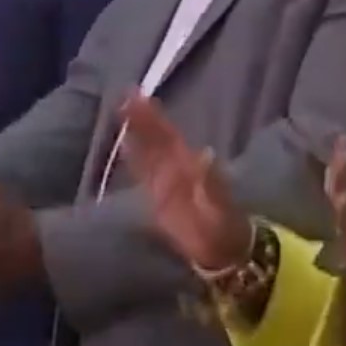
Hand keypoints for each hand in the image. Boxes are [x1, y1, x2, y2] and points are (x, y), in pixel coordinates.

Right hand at [119, 92, 250, 269]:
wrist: (223, 250)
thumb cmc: (223, 228)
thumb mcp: (219, 207)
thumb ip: (210, 182)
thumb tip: (205, 152)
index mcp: (189, 165)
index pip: (167, 135)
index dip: (154, 117)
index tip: (139, 97)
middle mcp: (177, 167)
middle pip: (156, 138)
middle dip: (141, 117)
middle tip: (125, 95)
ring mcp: (167, 181)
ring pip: (147, 150)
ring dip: (135, 131)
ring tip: (121, 110)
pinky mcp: (159, 196)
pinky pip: (142, 171)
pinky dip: (132, 157)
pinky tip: (123, 145)